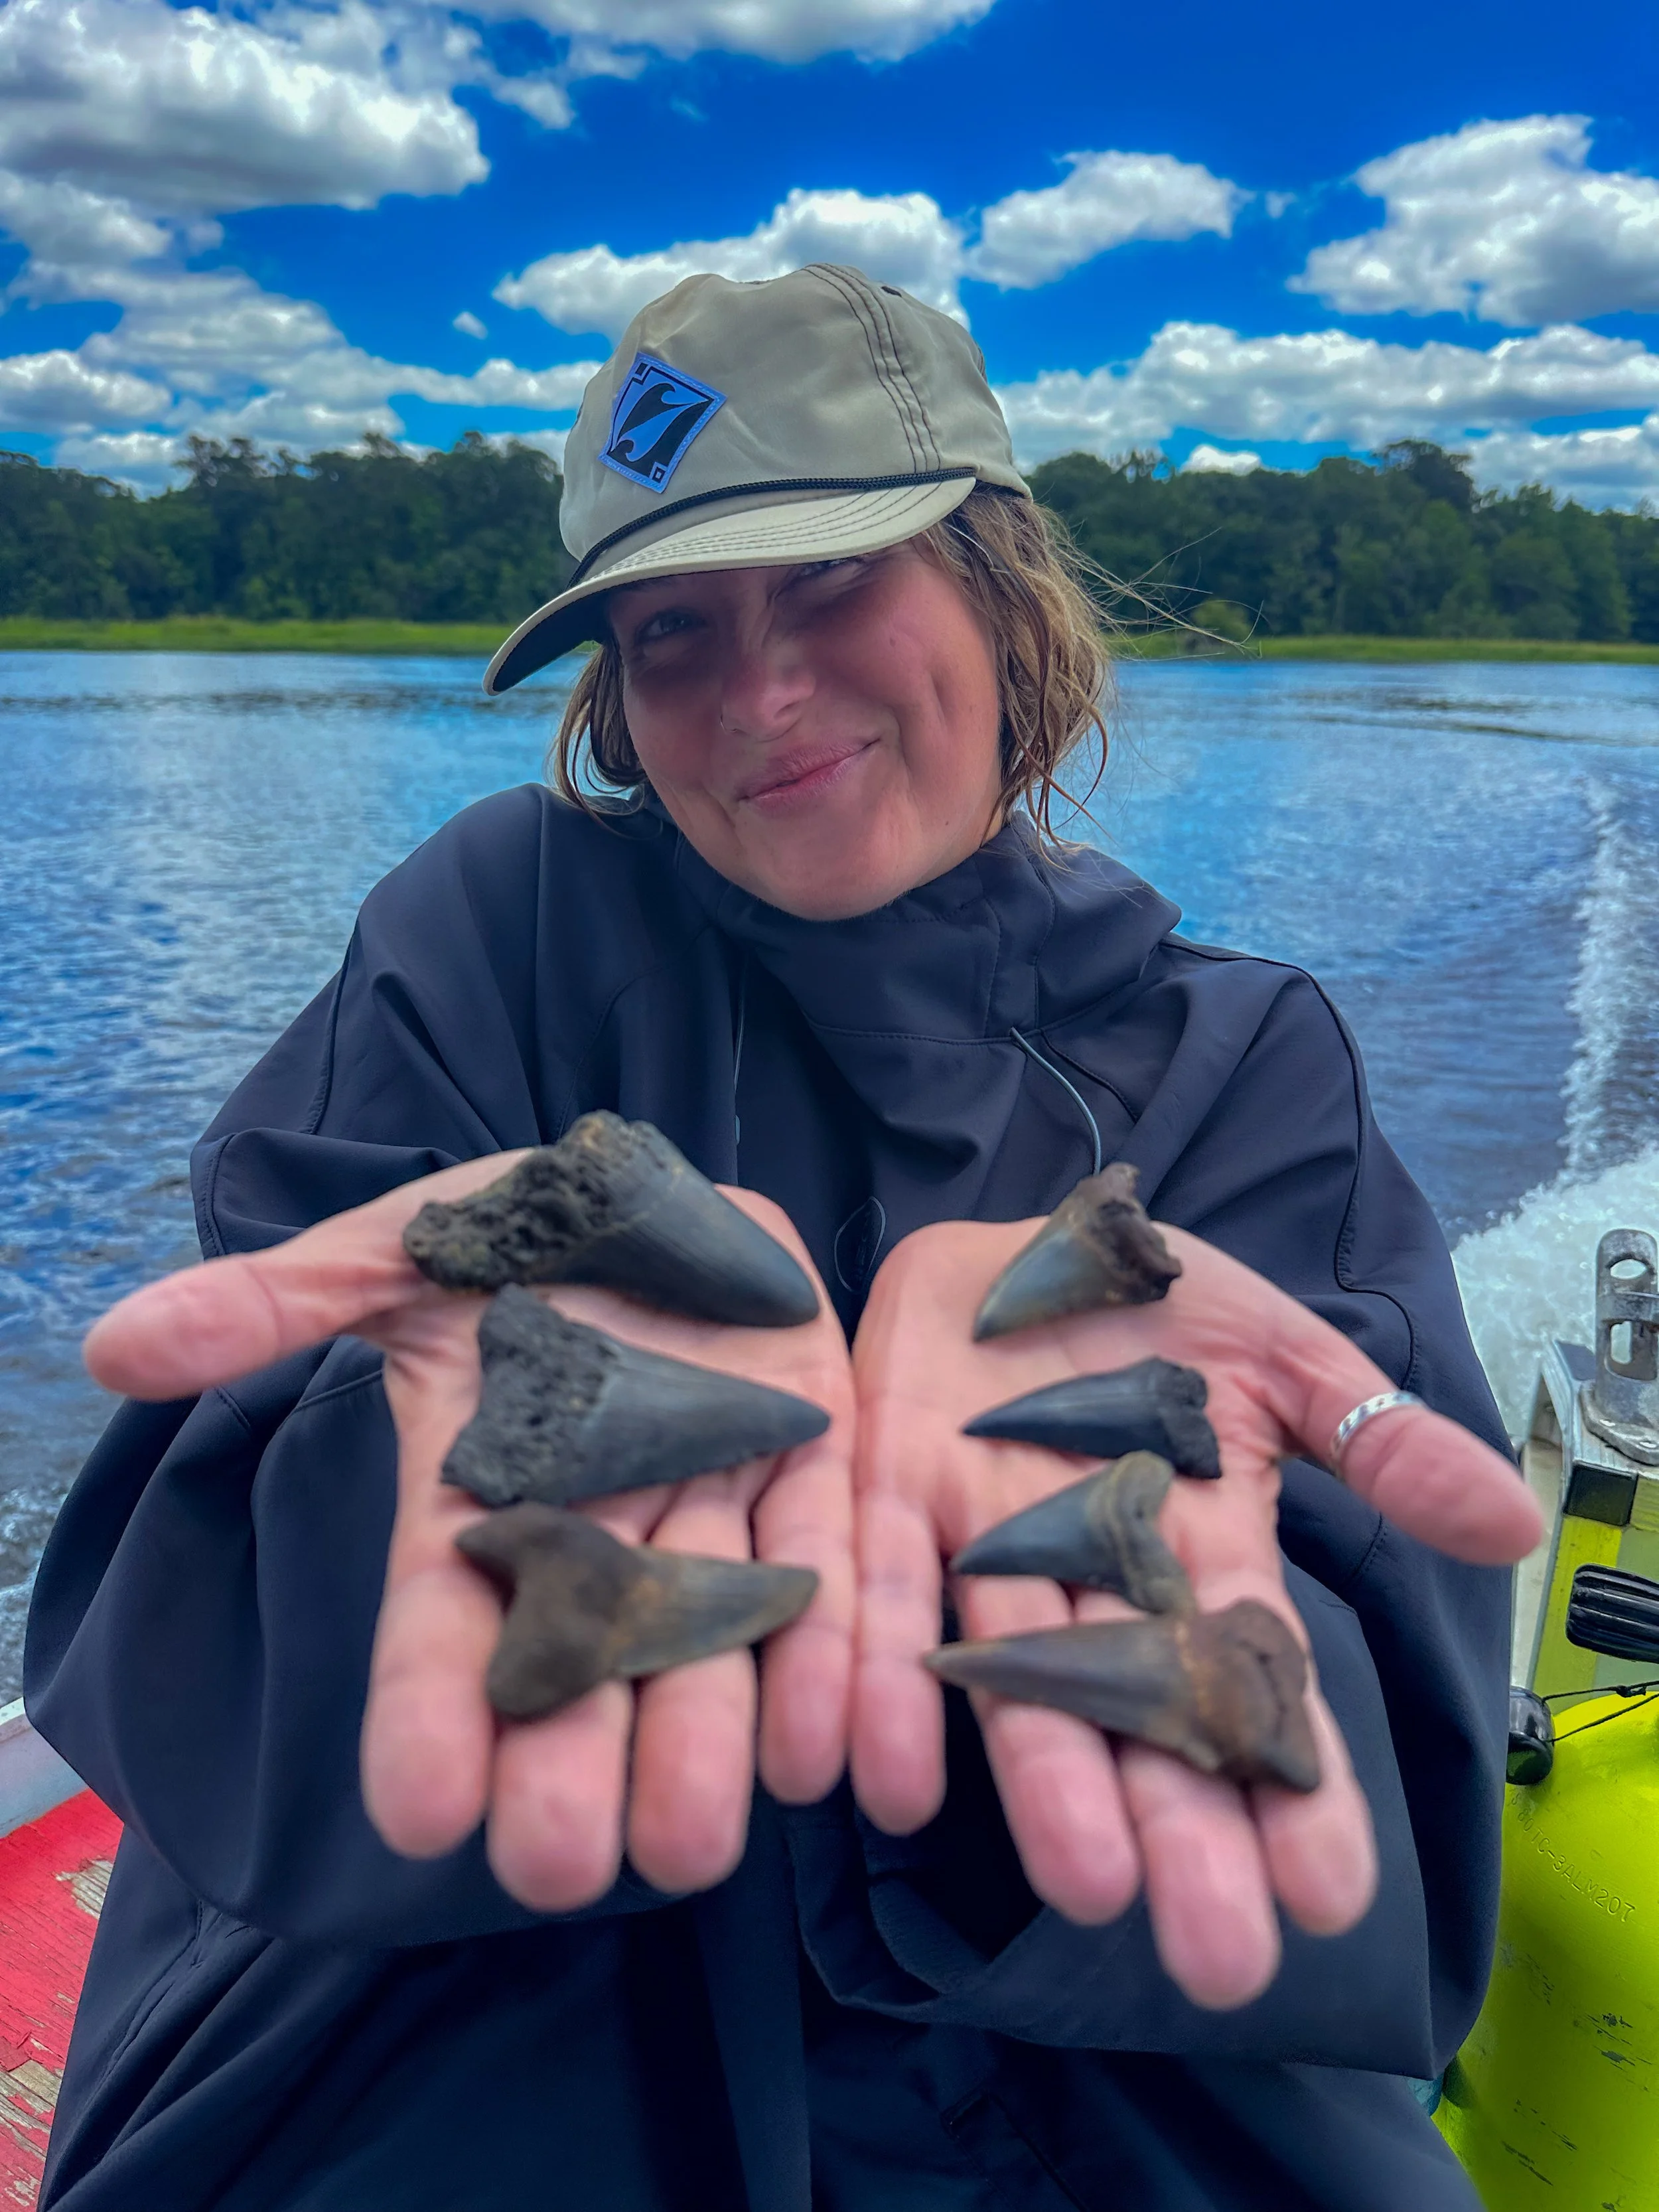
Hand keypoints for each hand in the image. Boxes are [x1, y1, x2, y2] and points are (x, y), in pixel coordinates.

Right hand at [83, 1157, 854, 1911]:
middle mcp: (594, 1529)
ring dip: (705, 1744)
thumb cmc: (522, 1226)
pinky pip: (826, 1575)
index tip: (419, 1811)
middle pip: (575, 1664)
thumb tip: (112, 1347)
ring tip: (694, 1846)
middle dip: (571, 1765)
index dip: (428, 1711)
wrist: (666, 1188)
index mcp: (482, 1496)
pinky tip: (827, 1753)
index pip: (439, 1621)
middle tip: (561, 1867)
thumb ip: (272, 1302)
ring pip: (704, 1641)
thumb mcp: (396, 1250)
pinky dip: (831, 1660)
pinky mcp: (813, 1475)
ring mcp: (708, 1507)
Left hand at [849, 1217, 1540, 2008]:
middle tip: (1220, 1960)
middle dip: (1177, 1834)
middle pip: (1141, 1720)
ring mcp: (984, 1545)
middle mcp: (1093, 1579)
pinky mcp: (884, 1495)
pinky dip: (878, 1683)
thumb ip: (1374, 1439)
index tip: (1333, 1896)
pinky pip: (879, 1600)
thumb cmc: (1154, 1307)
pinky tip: (885, 1782)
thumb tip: (1515, 1522)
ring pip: (1017, 1683)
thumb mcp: (1276, 1357)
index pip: (1256, 1686)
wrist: (1014, 1238)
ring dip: (1045, 1784)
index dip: (1293, 1786)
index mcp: (1196, 1553)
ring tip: (1088, 1887)